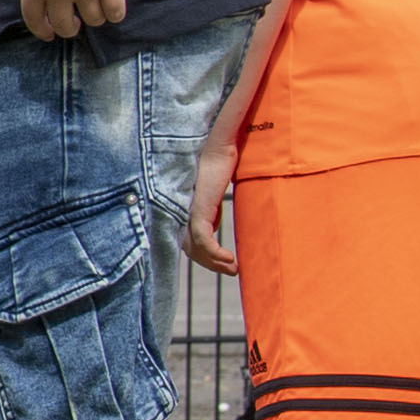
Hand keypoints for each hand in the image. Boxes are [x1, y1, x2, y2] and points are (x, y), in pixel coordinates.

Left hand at [17, 0, 128, 40]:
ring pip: (94, 19)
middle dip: (72, 27)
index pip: (35, 19)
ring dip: (96, 15)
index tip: (51, 34)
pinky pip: (115, 12)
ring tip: (97, 2)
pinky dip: (115, 12)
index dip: (44, 31)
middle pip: (66, 25)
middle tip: (77, 22)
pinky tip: (113, 3)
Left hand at [182, 135, 242, 273]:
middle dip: (209, 262)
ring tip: (234, 268)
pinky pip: (203, 238)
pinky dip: (214, 252)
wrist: (217, 148)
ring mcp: (190, 212)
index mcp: (187, 208)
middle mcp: (184, 211)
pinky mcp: (198, 209)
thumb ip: (220, 199)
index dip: (202, 254)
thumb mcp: (219, 187)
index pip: (186, 238)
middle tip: (233, 270)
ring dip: (213, 262)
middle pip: (189, 246)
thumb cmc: (219, 163)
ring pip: (194, 247)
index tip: (224, 263)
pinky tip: (230, 259)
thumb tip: (235, 204)